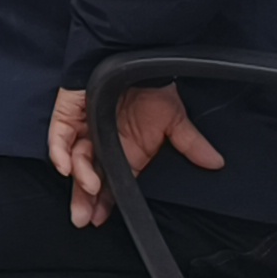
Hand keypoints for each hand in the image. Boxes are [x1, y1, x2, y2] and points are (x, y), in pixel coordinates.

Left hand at [47, 81, 224, 228]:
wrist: (138, 57)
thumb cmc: (152, 89)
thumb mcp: (174, 120)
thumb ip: (191, 144)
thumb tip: (217, 163)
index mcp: (124, 152)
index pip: (110, 183)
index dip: (105, 202)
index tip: (101, 220)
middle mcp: (101, 144)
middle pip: (87, 177)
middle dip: (84, 200)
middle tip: (84, 219)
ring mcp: (82, 129)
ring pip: (74, 160)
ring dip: (81, 176)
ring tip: (91, 187)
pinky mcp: (67, 114)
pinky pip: (58, 137)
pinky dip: (60, 152)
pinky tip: (65, 167)